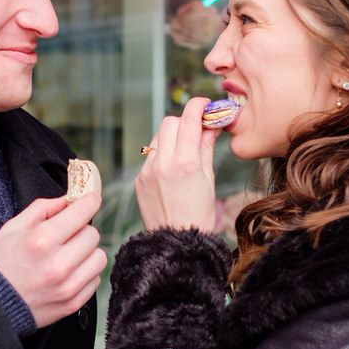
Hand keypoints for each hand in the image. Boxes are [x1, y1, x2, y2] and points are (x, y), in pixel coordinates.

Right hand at [0, 193, 106, 327]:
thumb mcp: (12, 227)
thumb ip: (42, 208)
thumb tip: (68, 200)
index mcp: (41, 240)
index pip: (81, 213)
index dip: (89, 202)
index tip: (91, 199)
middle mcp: (58, 264)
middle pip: (93, 234)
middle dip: (81, 229)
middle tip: (66, 234)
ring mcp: (67, 286)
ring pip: (99, 257)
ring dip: (87, 252)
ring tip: (68, 255)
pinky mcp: (73, 303)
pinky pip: (95, 279)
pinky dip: (85, 272)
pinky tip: (67, 272)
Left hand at [135, 97, 219, 231]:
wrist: (177, 243)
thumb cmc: (199, 215)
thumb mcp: (209, 179)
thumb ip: (206, 148)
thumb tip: (210, 125)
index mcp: (185, 163)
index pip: (189, 119)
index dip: (198, 106)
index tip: (205, 105)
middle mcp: (162, 163)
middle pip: (170, 122)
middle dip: (184, 122)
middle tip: (197, 130)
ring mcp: (147, 171)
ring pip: (158, 137)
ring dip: (172, 137)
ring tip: (185, 152)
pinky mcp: (139, 179)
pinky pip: (150, 156)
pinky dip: (162, 155)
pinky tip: (172, 170)